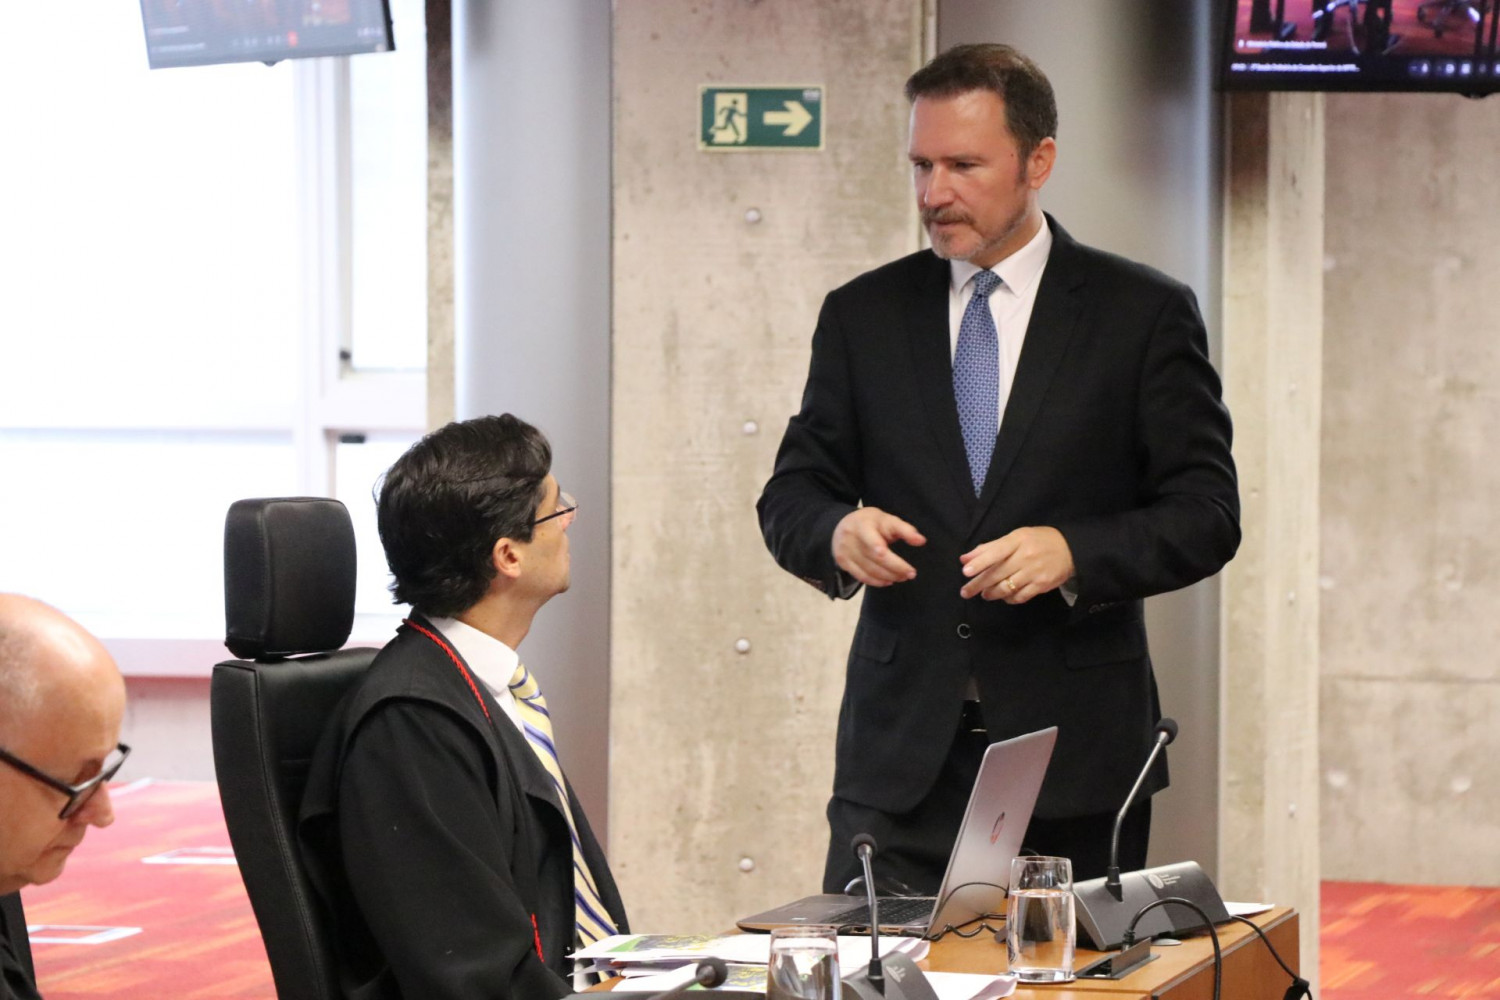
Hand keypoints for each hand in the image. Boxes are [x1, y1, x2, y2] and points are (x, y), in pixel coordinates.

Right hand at [832, 507, 926, 586]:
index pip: (876, 544)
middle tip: (911, 574)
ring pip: (869, 570)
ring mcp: (844, 551)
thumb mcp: (886, 519)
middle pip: (876, 559)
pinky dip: (877, 582)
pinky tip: (888, 581)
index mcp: (863, 525)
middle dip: (896, 568)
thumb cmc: (871, 522)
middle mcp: (851, 538)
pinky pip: (861, 577)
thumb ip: (904, 529)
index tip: (908, 568)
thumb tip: (921, 541)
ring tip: (902, 577)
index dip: (890, 558)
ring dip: (889, 577)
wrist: (841, 524)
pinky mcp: (842, 562)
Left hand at [959, 526, 1073, 603]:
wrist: (1071, 549)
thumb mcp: (1016, 537)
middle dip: (978, 584)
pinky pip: (1020, 596)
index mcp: (1018, 540)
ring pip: (1007, 587)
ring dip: (991, 593)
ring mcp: (1034, 572)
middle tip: (965, 592)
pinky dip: (1008, 599)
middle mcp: (1025, 556)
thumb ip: (990, 547)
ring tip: (984, 595)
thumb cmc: (1038, 540)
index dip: (980, 562)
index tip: (965, 571)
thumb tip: (965, 559)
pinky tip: (1003, 597)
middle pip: (997, 573)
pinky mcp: (1042, 585)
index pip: (996, 552)